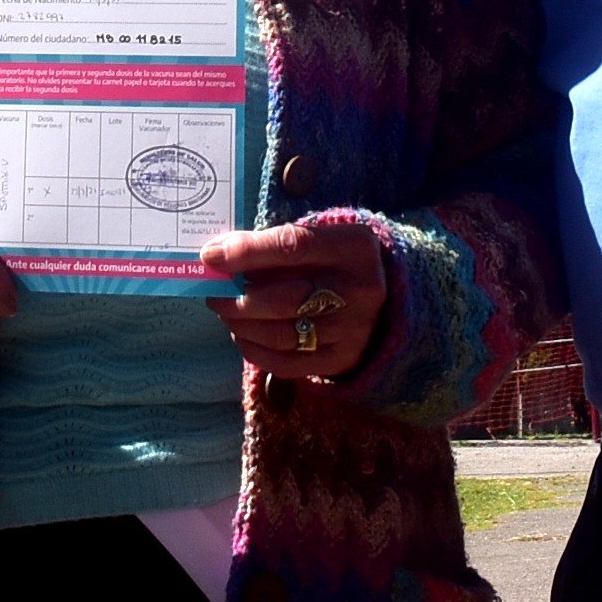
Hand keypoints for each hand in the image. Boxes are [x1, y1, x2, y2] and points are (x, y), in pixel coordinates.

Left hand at [202, 219, 386, 386]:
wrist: (389, 299)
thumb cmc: (338, 261)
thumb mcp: (322, 237)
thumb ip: (276, 243)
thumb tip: (219, 254)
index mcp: (353, 248)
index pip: (292, 246)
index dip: (247, 252)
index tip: (211, 255)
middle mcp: (359, 291)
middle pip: (284, 298)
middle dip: (237, 297)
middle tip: (213, 292)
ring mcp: (352, 331)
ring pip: (282, 334)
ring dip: (241, 324)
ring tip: (224, 312)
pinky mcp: (342, 360)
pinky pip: (287, 363)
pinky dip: (254, 350)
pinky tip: (241, 336)